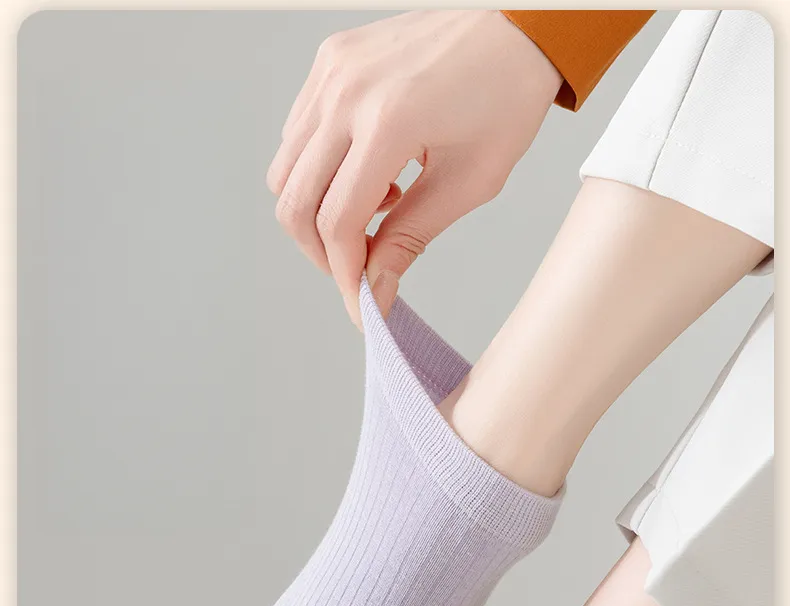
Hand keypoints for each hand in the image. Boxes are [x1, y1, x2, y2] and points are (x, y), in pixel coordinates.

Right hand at [267, 10, 562, 326]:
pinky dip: (321, 172)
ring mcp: (332, 71)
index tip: (361, 305)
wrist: (516, 27)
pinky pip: (298, 135)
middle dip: (321, 252)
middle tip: (358, 270)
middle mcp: (347, 92)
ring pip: (286, 172)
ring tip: (376, 213)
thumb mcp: (468, 183)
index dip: (345, 276)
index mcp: (389, 121)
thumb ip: (410, 239)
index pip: (338, 221)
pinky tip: (372, 175)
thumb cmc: (506, 99)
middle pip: (295, 201)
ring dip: (319, 212)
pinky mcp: (330, 61)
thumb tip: (374, 292)